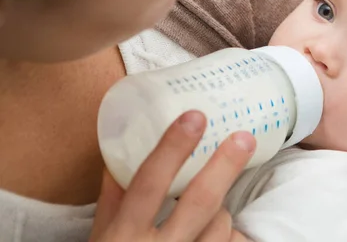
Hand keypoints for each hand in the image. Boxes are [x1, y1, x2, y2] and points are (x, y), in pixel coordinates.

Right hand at [90, 110, 255, 241]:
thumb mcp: (101, 238)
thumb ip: (113, 199)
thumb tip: (121, 154)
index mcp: (124, 236)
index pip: (149, 183)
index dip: (172, 148)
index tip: (195, 117)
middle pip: (200, 203)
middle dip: (225, 167)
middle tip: (244, 139)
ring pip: (222, 225)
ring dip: (221, 211)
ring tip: (206, 212)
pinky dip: (232, 236)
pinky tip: (222, 234)